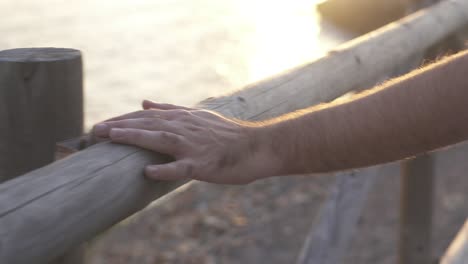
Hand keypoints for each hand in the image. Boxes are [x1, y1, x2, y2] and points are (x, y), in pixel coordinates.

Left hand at [92, 100, 277, 183]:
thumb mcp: (197, 116)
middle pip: (149, 124)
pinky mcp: (204, 164)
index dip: (123, 119)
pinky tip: (148, 172)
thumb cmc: (227, 134)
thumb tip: (144, 102)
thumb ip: (170, 109)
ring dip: (136, 137)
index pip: (147, 116)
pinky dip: (165, 169)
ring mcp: (194, 145)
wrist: (256, 146)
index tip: (101, 125)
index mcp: (183, 118)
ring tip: (113, 138)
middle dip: (120, 126)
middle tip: (94, 131)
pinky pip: (182, 168)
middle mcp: (186, 127)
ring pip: (161, 139)